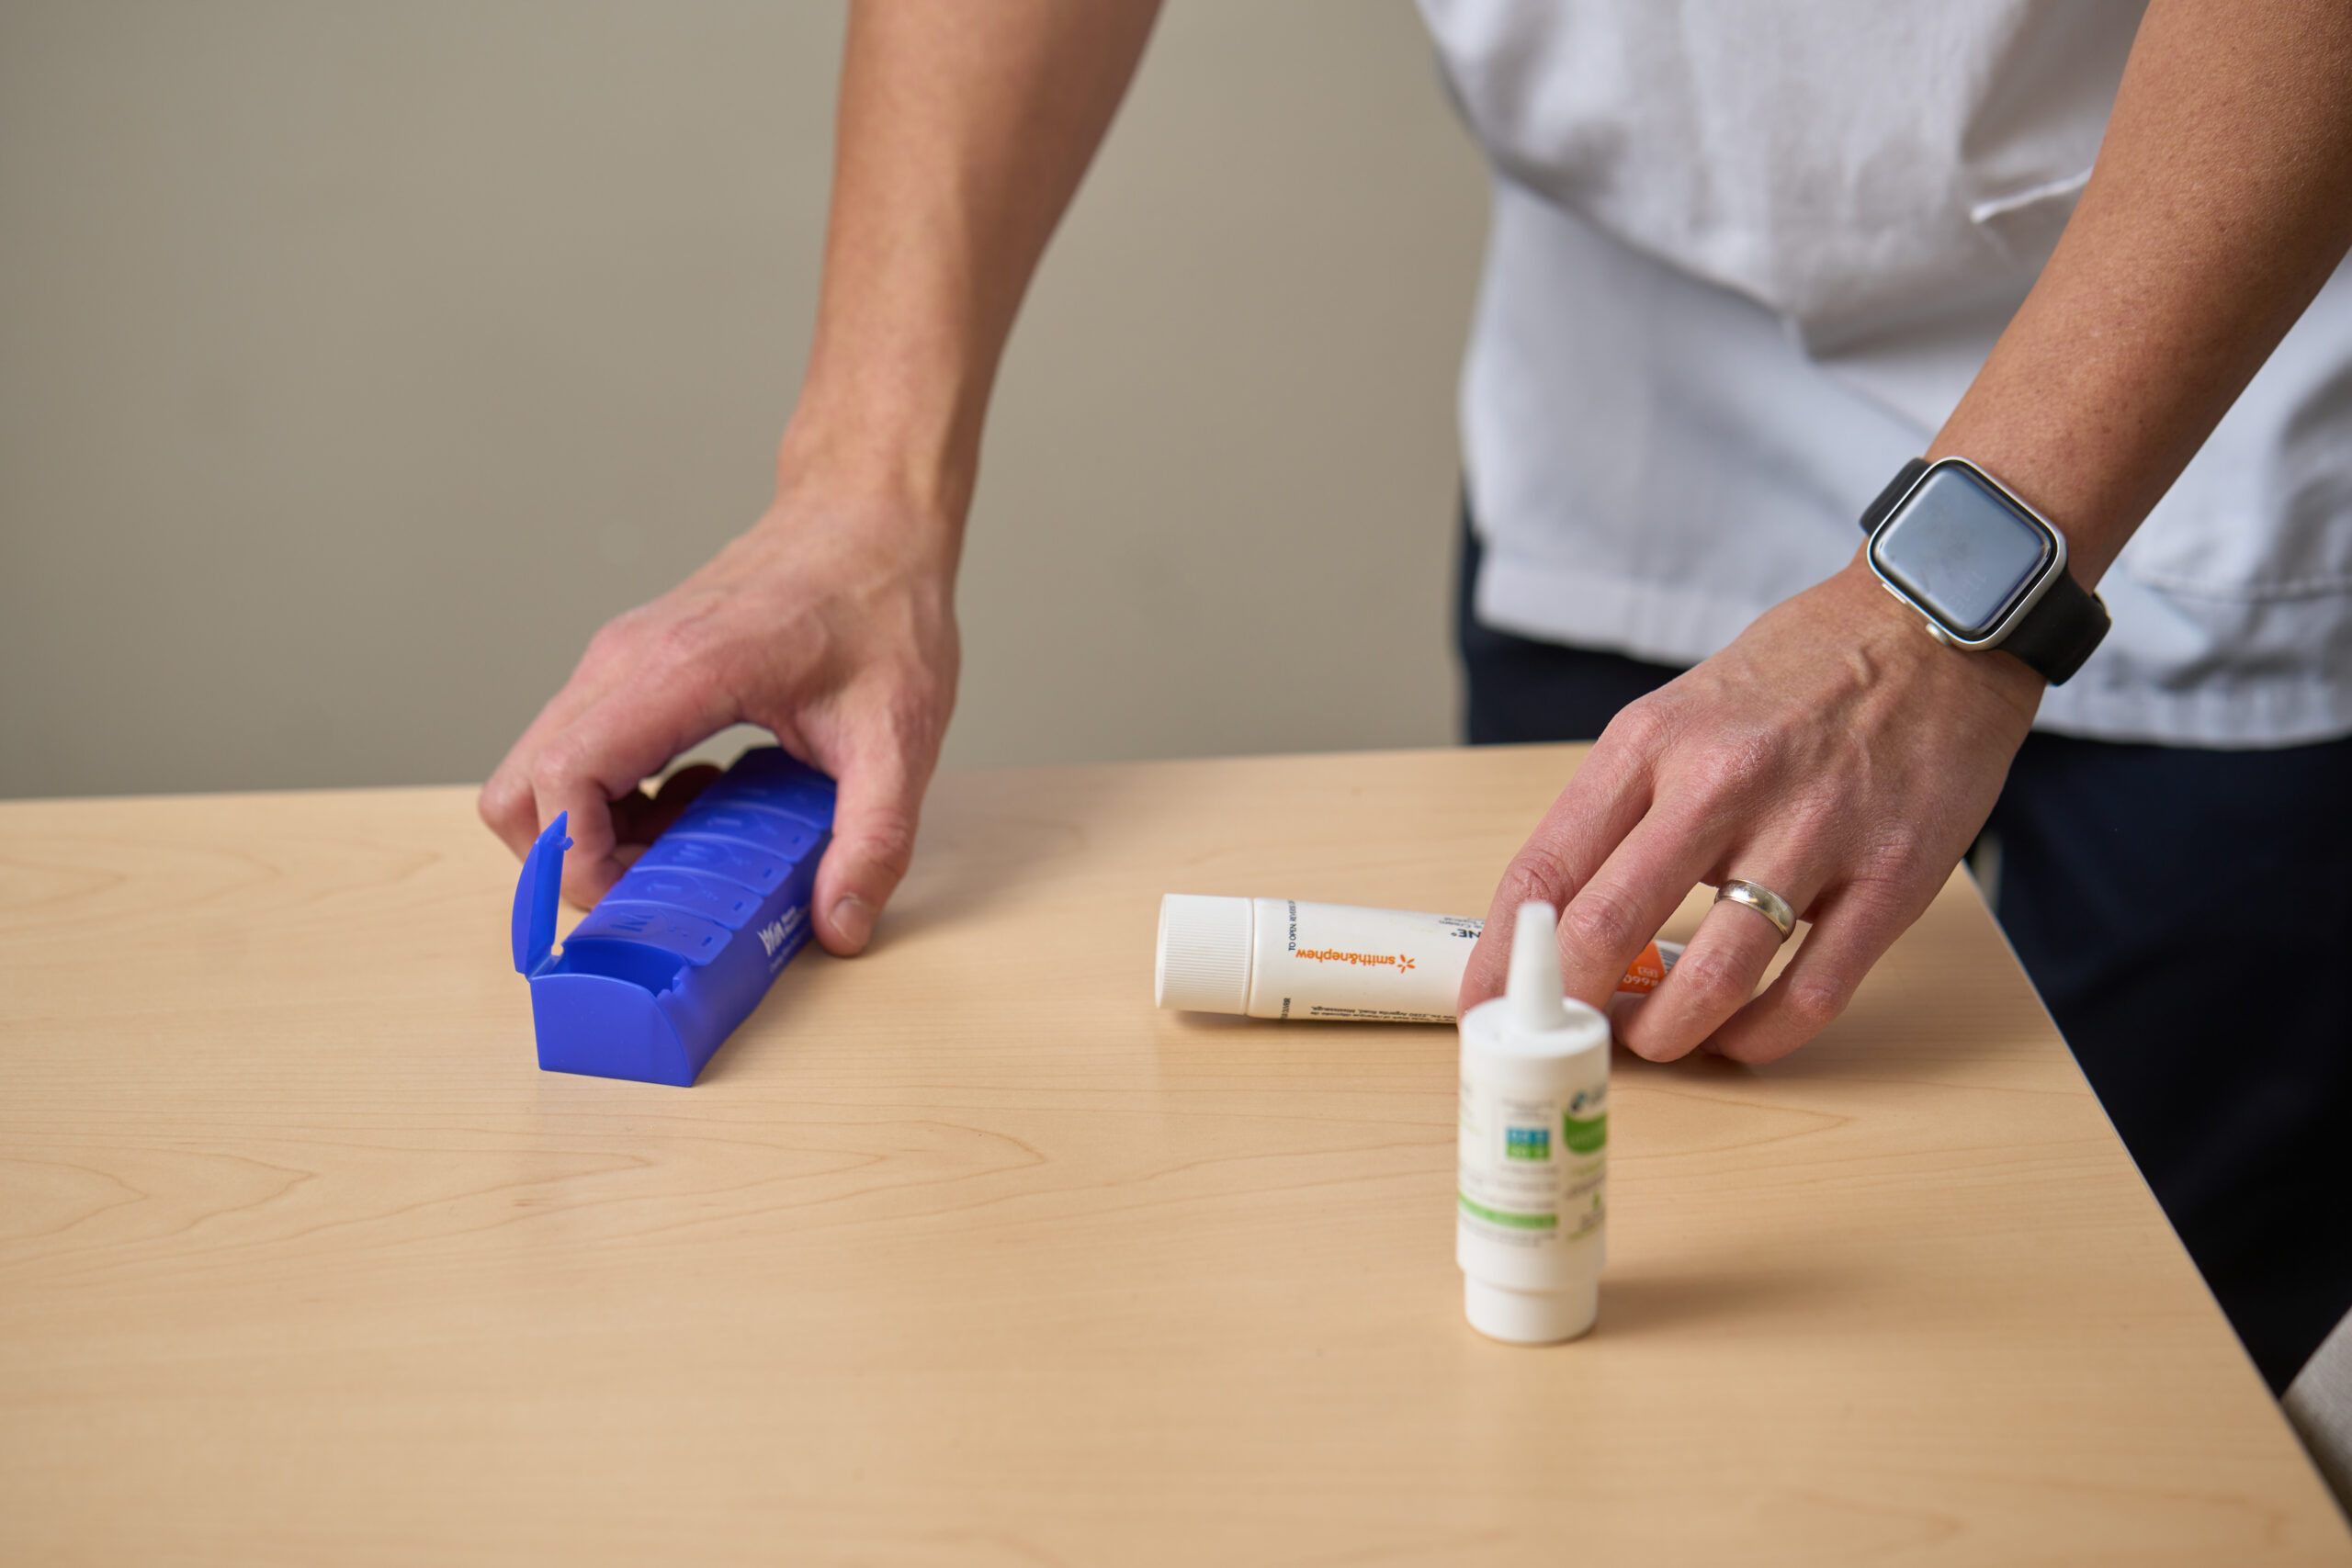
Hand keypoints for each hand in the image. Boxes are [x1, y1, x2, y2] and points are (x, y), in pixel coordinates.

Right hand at [479, 473, 959, 954]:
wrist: (870, 518)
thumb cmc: (882, 606)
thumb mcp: (899, 735)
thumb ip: (873, 838)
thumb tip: (840, 925)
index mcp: (680, 672)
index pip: (561, 780)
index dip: (578, 863)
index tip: (642, 903)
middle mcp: (626, 661)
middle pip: (519, 787)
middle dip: (570, 864)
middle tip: (658, 892)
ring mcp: (619, 661)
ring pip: (540, 772)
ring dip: (591, 834)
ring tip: (687, 850)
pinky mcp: (630, 670)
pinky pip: (576, 752)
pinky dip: (610, 802)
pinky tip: (695, 806)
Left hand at [1459, 558, 2043, 1064]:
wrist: (1935, 623)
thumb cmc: (1796, 673)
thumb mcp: (1679, 711)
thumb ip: (1625, 807)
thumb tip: (1564, 913)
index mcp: (1651, 743)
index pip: (1547, 867)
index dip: (1503, 954)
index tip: (1484, 1002)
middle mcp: (1722, 786)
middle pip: (1608, 930)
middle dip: (1568, 1007)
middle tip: (1561, 1037)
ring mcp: (1812, 835)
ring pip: (1711, 982)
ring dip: (1665, 1036)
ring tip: (1651, 1041)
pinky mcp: (1892, 879)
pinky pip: (1810, 995)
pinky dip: (1759, 1039)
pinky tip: (1736, 1038)